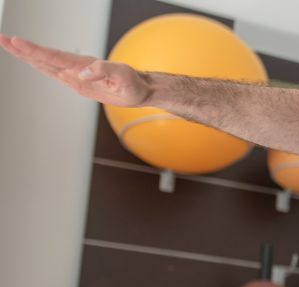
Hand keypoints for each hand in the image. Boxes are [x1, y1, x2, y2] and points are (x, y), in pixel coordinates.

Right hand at [0, 35, 149, 106]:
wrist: (139, 90)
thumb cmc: (133, 84)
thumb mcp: (124, 78)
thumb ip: (104, 71)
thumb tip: (84, 72)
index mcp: (84, 65)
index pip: (54, 56)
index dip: (35, 50)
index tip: (17, 42)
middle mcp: (76, 67)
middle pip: (44, 56)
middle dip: (22, 49)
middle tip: (2, 39)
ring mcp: (74, 73)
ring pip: (45, 63)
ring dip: (25, 54)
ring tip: (7, 44)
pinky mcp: (75, 81)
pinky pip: (53, 72)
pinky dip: (38, 64)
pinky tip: (27, 59)